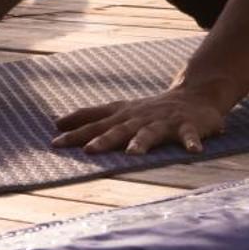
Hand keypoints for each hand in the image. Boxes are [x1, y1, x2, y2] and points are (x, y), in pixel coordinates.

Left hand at [52, 88, 224, 155]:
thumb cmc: (149, 109)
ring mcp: (163, 122)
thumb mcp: (119, 110)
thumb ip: (91, 116)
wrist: (193, 96)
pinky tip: (193, 151)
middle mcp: (140, 118)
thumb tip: (57, 124)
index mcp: (123, 115)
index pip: (96, 123)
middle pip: (119, 130)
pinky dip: (191, 142)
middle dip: (104, 140)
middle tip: (88, 150)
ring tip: (132, 153)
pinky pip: (189, 135)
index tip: (55, 143)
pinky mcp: (187, 126)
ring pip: (150, 133)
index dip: (76, 132)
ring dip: (141, 142)